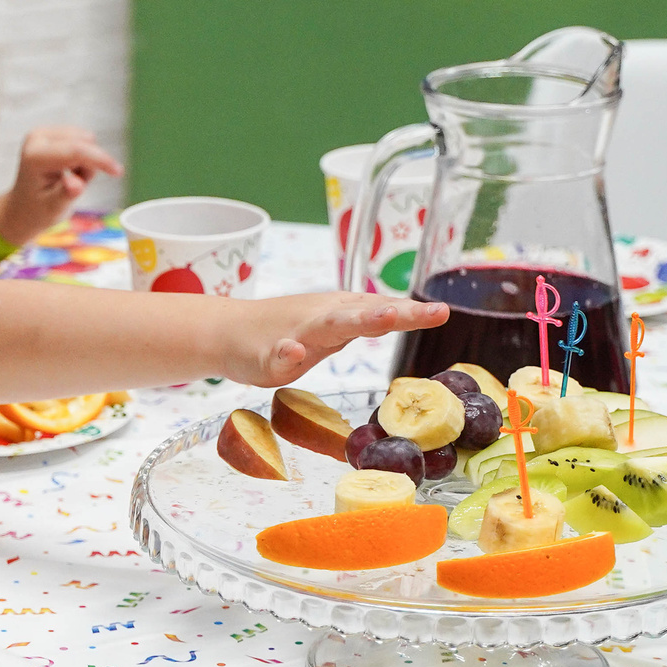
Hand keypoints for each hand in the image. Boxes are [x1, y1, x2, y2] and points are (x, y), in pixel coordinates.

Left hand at [0, 128, 122, 248]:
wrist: (23, 208)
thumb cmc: (38, 211)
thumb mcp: (53, 209)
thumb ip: (65, 195)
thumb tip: (75, 184)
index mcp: (34, 156)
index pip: (75, 151)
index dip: (100, 159)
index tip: (118, 172)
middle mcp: (37, 138)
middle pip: (84, 142)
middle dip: (90, 165)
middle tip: (76, 186)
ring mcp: (43, 132)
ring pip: (86, 140)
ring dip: (86, 162)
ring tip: (70, 180)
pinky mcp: (52, 132)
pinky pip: (83, 139)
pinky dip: (83, 157)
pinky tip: (69, 171)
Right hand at [226, 292, 447, 387]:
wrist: (224, 332)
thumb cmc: (281, 331)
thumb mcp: (328, 330)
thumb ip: (358, 324)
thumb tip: (398, 315)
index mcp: (339, 314)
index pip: (381, 311)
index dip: (411, 313)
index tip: (441, 312)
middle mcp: (321, 318)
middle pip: (363, 314)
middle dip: (395, 314)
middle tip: (429, 313)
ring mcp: (293, 333)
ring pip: (327, 326)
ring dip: (356, 321)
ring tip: (384, 318)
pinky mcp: (266, 354)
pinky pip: (276, 355)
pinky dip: (285, 353)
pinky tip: (291, 352)